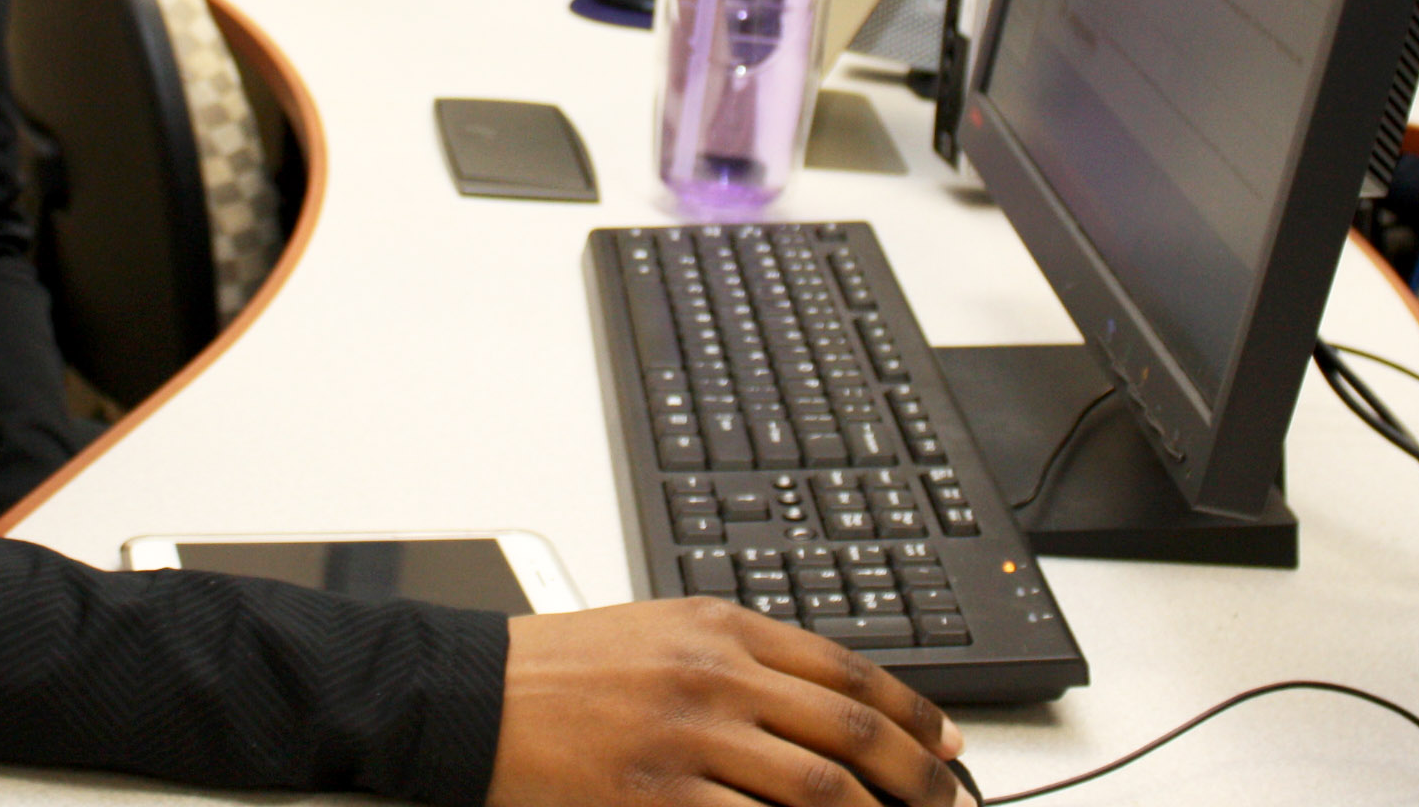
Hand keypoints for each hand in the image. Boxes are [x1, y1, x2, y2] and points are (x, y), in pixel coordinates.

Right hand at [491, 600, 966, 806]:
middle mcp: (715, 675)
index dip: (914, 714)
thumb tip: (822, 703)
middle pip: (851, 729)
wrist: (472, 695)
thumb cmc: (561, 668)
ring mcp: (688, 737)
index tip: (947, 746)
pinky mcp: (655, 796)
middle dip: (918, 779)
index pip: (849, 670)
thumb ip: (740, 660)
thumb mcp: (661, 633)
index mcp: (722, 628)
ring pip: (819, 788)